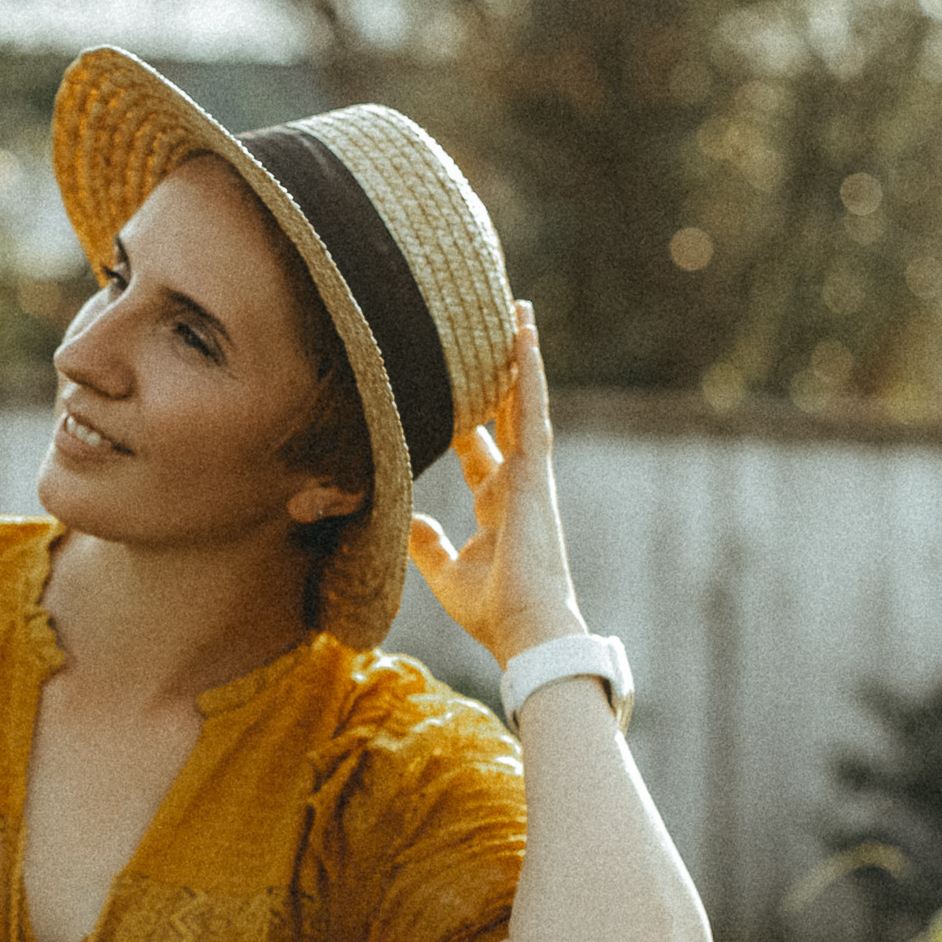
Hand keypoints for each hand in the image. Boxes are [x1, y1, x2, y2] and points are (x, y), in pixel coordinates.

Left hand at [407, 303, 585, 666]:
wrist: (525, 629)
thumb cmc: (492, 610)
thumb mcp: (444, 572)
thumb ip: (426, 544)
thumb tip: (406, 523)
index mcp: (496, 504)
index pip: (477, 449)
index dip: (466, 418)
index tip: (450, 388)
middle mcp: (516, 483)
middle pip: (506, 414)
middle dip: (499, 375)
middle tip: (492, 329)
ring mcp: (529, 474)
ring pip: (524, 401)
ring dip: (520, 357)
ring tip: (517, 312)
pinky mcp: (535, 471)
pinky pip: (532, 409)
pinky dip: (529, 371)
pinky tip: (524, 334)